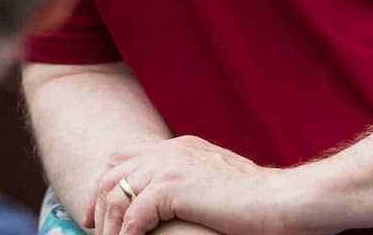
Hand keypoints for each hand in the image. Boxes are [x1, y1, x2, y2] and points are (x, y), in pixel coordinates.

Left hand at [89, 136, 321, 234]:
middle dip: (97, 201)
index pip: (126, 155)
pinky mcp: (173, 187)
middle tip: (92, 227)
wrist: (280, 200)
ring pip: (117, 194)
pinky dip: (126, 233)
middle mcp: (170, 150)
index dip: (107, 181)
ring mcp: (170, 165)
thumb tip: (172, 201)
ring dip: (110, 224)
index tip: (99, 210)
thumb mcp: (215, 181)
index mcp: (180, 146)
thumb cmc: (256, 200)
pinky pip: (133, 214)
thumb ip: (191, 181)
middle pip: (113, 171)